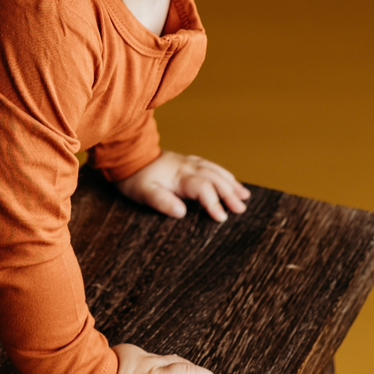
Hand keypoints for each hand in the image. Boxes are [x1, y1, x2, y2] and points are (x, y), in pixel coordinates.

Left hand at [115, 151, 249, 223]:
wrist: (129, 156)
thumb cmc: (135, 178)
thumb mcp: (143, 193)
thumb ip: (161, 201)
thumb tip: (181, 212)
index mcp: (179, 175)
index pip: (203, 188)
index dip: (214, 202)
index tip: (222, 217)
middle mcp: (188, 166)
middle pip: (215, 178)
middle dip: (230, 194)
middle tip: (241, 210)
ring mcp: (189, 162)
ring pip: (216, 170)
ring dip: (231, 183)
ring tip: (244, 196)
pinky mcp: (188, 162)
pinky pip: (211, 166)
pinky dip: (224, 174)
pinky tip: (231, 181)